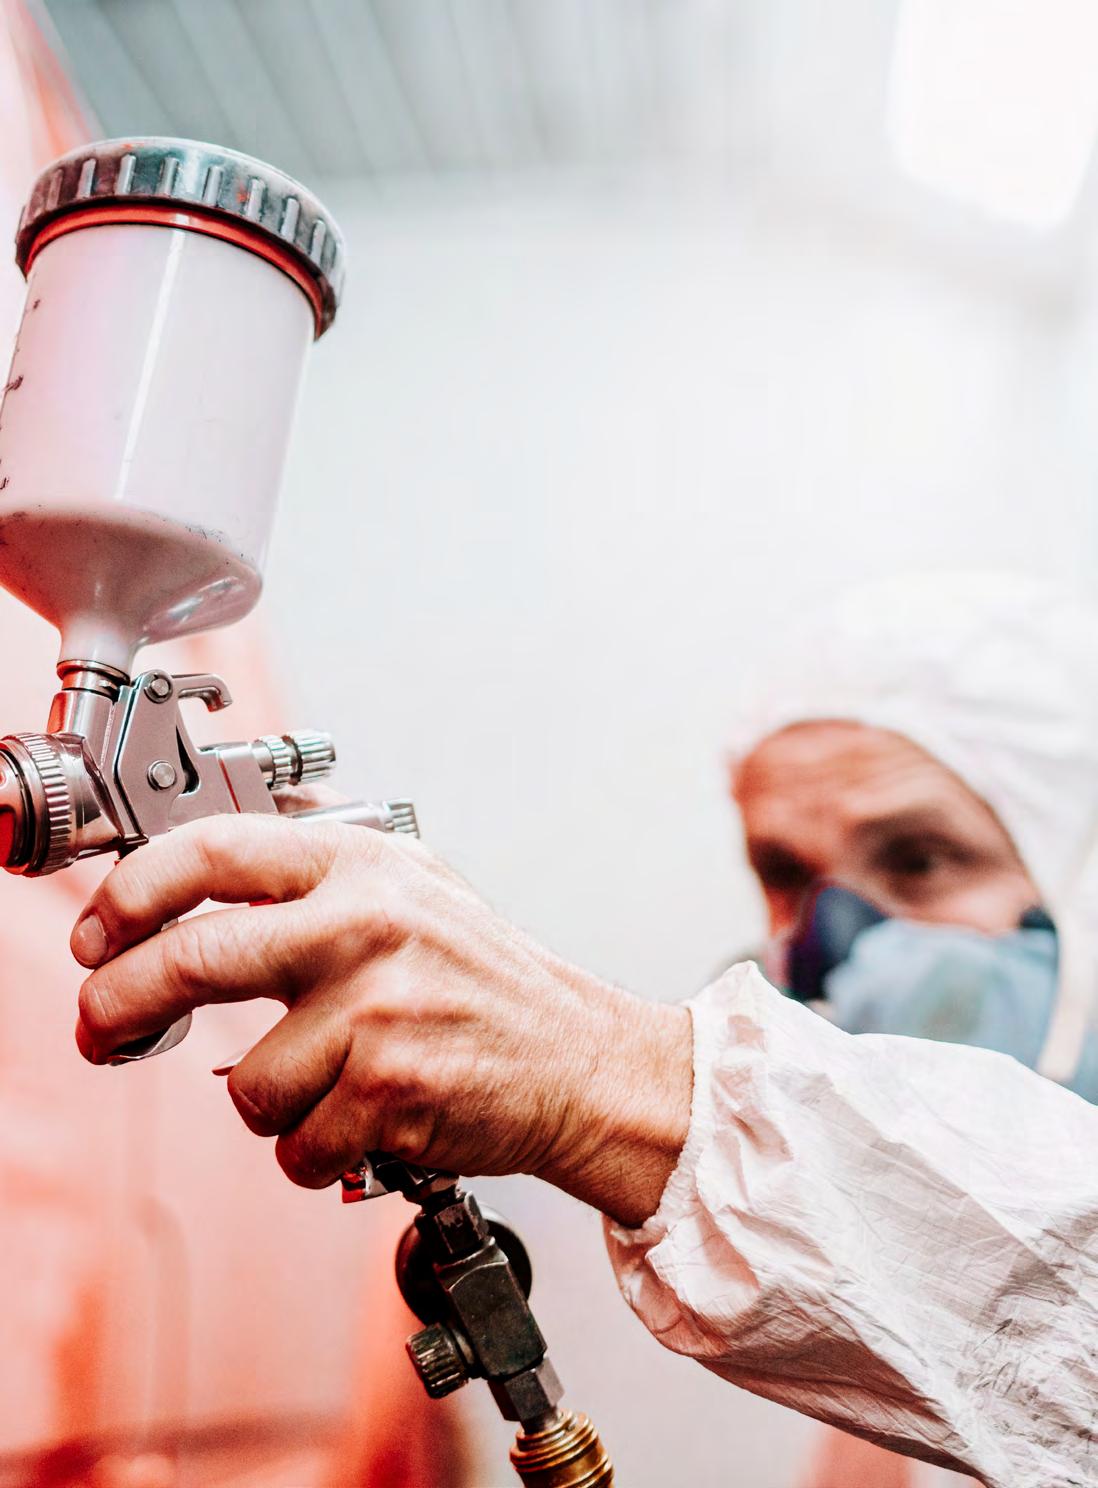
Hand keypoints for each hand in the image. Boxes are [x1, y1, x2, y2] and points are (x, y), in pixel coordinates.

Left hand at [71, 816, 691, 1225]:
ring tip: (335, 1087)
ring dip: (274, 1104)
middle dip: (121, 1001)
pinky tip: (368, 1122)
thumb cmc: (495, 984)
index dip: (134, 891)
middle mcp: (369, 926)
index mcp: (366, 866)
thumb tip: (218, 851)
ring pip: (248, 1082)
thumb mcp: (418, 885)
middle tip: (101, 1026)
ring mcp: (379, 1009)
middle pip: (194, 958)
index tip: (98, 931)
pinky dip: (318, 1152)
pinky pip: (296, 1145)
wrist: (585, 1063)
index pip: (216, 851)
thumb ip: (324, 862)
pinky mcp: (391, 1089)